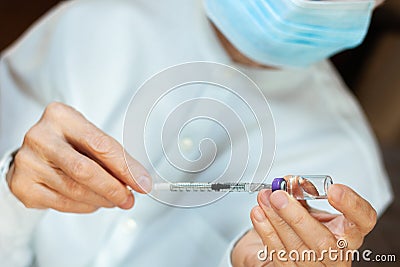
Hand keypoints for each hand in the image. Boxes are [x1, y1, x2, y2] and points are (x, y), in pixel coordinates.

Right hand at [6, 102, 151, 212]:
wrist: (34, 153)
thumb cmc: (67, 142)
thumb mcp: (88, 137)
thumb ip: (111, 155)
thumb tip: (138, 179)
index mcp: (61, 117)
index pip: (100, 145)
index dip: (125, 167)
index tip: (142, 181)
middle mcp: (41, 137)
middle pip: (85, 170)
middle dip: (113, 188)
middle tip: (129, 198)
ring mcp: (28, 162)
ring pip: (75, 190)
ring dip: (102, 199)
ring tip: (114, 199)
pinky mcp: (23, 186)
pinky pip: (63, 203)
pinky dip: (85, 206)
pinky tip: (95, 202)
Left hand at [232, 184, 376, 265]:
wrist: (281, 245)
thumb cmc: (299, 224)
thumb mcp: (306, 205)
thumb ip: (300, 192)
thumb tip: (288, 183)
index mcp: (348, 231)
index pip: (364, 220)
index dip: (353, 205)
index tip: (333, 189)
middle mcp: (338, 253)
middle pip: (325, 242)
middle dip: (297, 216)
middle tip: (278, 195)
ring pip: (298, 249)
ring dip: (276, 220)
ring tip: (264, 200)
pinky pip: (279, 255)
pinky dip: (266, 232)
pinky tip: (259, 215)